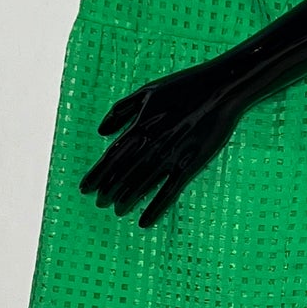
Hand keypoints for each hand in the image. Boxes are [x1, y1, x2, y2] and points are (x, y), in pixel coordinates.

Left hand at [80, 58, 246, 224]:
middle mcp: (152, 145)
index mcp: (140, 126)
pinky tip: (145, 221)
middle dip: (108, 191)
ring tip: (117, 210)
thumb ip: (121, 110)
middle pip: (123, 174)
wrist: (221, 88)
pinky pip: (169, 192)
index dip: (96, 175)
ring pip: (142, 185)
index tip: (85, 188)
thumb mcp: (147, 91)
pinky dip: (156, 208)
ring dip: (127, 200)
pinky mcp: (190, 165)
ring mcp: (171, 156)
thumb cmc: (184, 86)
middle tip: (99, 203)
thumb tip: (101, 131)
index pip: (111, 157)